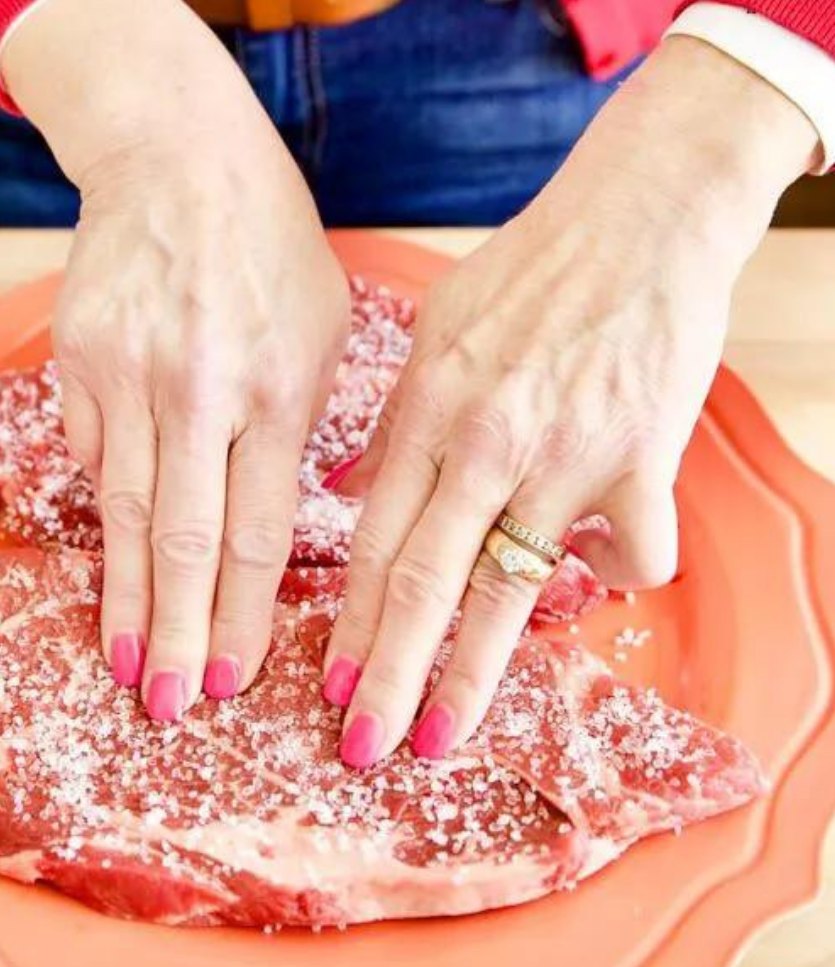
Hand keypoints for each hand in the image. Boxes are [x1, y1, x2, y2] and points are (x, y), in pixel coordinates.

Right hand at [0, 0, 349, 716]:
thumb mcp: (328, 330)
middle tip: (169, 707)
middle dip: (175, 635)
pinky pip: (88, 454)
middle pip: (182, 539)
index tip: (230, 678)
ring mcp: (129, 372)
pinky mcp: (77, 358)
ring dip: (122, 598)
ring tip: (120, 664)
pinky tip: (111, 563)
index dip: (240, 615)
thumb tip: (285, 527)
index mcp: (280, 386)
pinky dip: (103, 510)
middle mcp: (201, 388)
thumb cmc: (274, 250)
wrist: (179, 157)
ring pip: (122, 512)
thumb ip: (312, 430)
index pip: (257, 532)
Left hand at [323, 36, 819, 767]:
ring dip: (471, 674)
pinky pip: (631, 555)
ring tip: (443, 735)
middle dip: (385, 676)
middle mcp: (486, 443)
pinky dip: (616, 578)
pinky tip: (601, 572)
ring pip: (511, 591)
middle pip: (423, 582)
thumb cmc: (530, 273)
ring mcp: (565, 455)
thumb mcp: (435, 331)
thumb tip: (343, 489)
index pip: (370, 538)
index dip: (344, 620)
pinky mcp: (643, 458)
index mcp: (429, 412)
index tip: (324, 683)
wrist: (639, 219)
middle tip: (359, 747)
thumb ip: (390, 420)